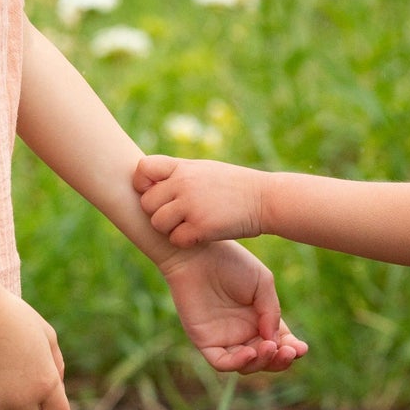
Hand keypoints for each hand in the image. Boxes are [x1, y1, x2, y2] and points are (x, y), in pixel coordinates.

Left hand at [134, 154, 265, 246]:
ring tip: (190, 225)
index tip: (155, 193)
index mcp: (183, 167)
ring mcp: (192, 204)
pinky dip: (186, 241)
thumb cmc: (234, 186)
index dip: (142, 184)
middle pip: (147, 203)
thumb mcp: (205, 170)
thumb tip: (147, 184)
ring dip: (171, 229)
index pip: (143, 169)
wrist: (267, 199)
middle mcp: (184, 183)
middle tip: (179, 216)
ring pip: (158, 223)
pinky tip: (201, 236)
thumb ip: (177, 174)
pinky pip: (176, 239)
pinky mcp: (201, 226)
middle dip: (159, 213)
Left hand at [160, 241, 306, 373]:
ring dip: (262, 362)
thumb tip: (274, 341)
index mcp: (261, 319)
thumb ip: (271, 312)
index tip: (301, 348)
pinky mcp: (204, 340)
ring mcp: (224, 338)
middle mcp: (243, 332)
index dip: (292, 350)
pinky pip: (222, 362)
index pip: (280, 344)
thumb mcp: (263, 284)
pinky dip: (238, 363)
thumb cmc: (231, 263)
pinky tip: (250, 352)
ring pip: (247, 365)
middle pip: (266, 360)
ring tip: (269, 347)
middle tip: (288, 351)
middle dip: (280, 360)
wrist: (199, 253)